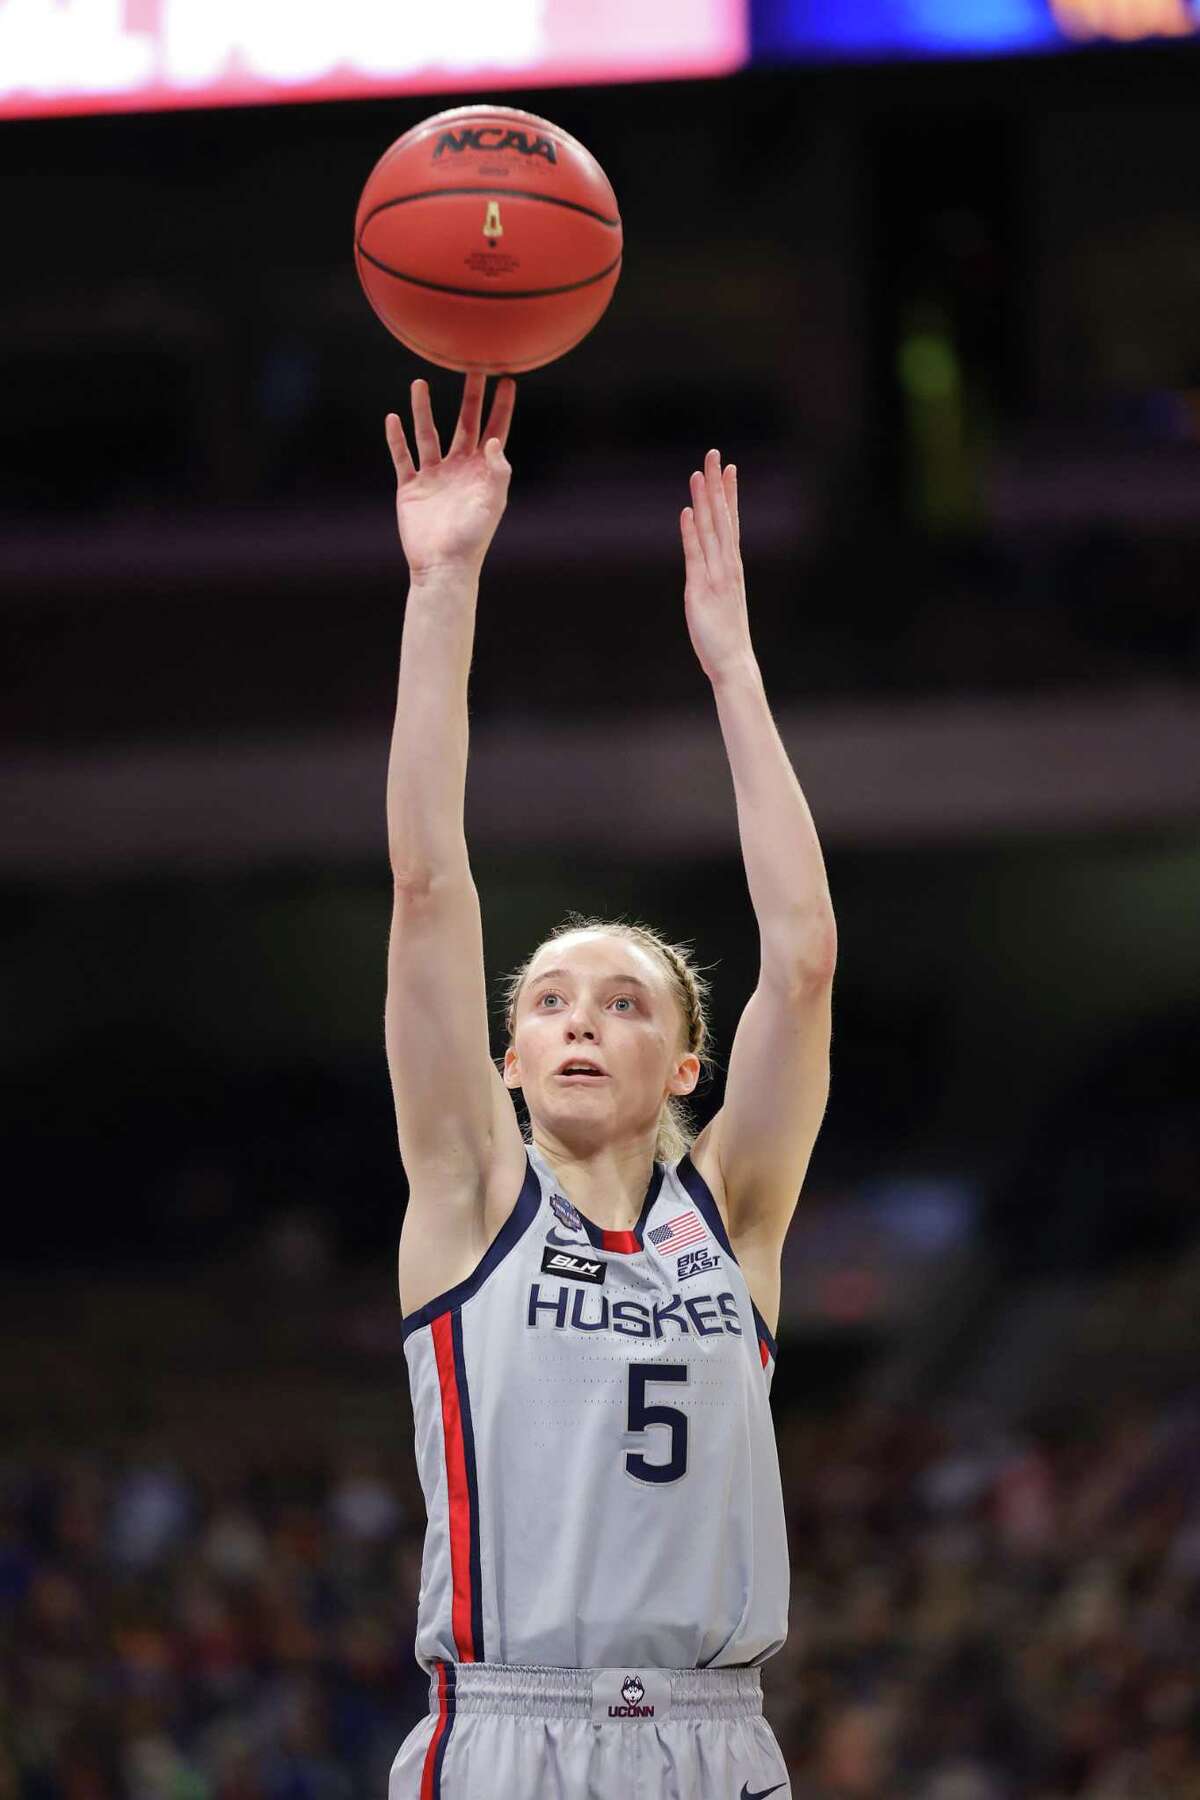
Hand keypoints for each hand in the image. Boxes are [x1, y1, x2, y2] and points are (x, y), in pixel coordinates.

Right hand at [385, 373, 515, 579]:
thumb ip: (498, 472)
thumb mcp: (492, 504)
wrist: (442, 566)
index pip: (496, 431)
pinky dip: (396, 439)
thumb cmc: (471, 539)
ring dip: (424, 410)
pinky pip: (402, 457)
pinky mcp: (411, 488)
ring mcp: (434, 476)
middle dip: (469, 396)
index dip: (502, 407)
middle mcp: (459, 468)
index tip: (507, 379)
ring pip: (428, 434)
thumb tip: (495, 440)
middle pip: (465, 423)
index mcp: (482, 472)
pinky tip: (393, 418)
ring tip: (419, 383)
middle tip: (472, 366)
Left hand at [680, 448, 754, 680]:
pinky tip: (688, 512)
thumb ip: (715, 579)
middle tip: (715, 454)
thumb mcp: (721, 600)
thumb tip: (708, 564)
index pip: (731, 522)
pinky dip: (692, 533)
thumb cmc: (726, 635)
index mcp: (732, 566)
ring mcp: (716, 576)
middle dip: (718, 485)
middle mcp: (728, 566)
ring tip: (700, 473)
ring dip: (705, 501)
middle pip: (723, 518)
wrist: (733, 662)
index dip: (729, 494)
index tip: (729, 468)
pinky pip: (696, 555)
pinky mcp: (701, 589)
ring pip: (711, 530)